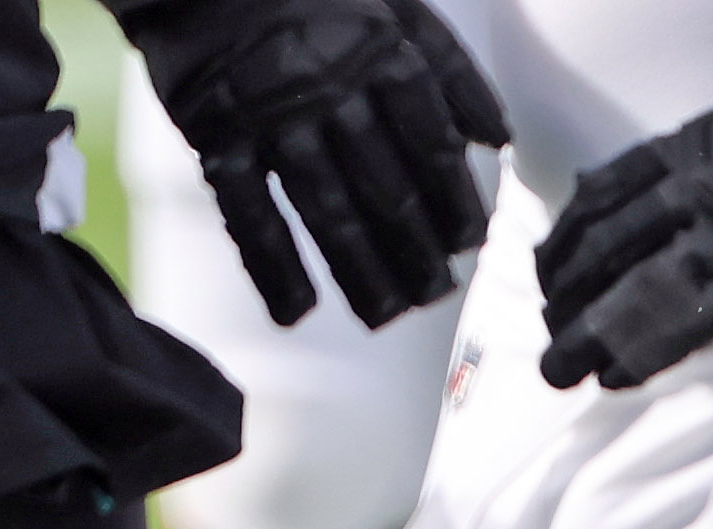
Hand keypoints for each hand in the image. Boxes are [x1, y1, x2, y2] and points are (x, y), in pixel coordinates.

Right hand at [120, 0, 504, 331]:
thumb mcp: (392, 3)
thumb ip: (448, 67)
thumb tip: (496, 138)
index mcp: (379, 54)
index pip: (431, 145)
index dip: (455, 200)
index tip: (469, 243)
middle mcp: (330, 90)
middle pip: (386, 190)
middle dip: (416, 251)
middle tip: (437, 292)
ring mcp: (271, 117)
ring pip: (326, 211)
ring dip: (361, 272)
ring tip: (385, 314)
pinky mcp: (217, 136)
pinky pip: (248, 213)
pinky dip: (272, 267)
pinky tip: (297, 311)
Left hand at [538, 71, 712, 392]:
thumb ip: (698, 171)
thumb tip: (649, 203)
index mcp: (695, 146)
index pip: (605, 194)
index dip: (567, 243)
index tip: (549, 280)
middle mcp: (704, 182)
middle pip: (609, 242)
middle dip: (565, 296)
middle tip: (546, 341)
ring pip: (638, 283)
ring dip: (589, 331)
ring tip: (560, 372)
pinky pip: (692, 317)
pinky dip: (645, 348)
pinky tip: (616, 375)